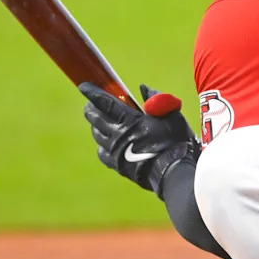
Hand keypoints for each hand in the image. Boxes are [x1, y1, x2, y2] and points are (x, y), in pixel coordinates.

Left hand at [80, 82, 199, 195]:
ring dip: (96, 125)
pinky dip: (102, 145)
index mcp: (129, 120)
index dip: (92, 93)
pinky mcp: (118, 166)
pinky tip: (106, 143)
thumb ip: (155, 98)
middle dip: (91, 108)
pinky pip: (102, 153)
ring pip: (97, 135)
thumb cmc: (175, 141)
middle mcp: (118, 135)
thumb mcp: (171, 114)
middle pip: (96, 118)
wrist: (173, 172)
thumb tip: (143, 88)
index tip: (83, 86)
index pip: (105, 102)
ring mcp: (116, 152)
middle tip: (92, 104)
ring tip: (99, 121)